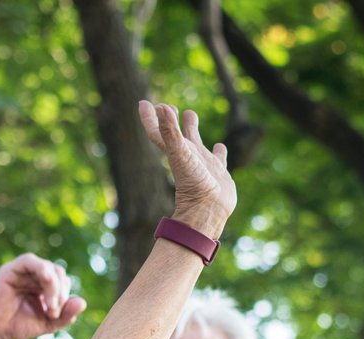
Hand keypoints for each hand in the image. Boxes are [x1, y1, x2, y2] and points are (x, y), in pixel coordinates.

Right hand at [0, 255, 87, 338]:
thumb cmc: (16, 326)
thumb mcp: (47, 323)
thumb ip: (65, 315)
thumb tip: (83, 302)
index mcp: (42, 285)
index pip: (63, 281)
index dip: (65, 296)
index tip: (56, 315)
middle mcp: (33, 275)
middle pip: (58, 272)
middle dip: (61, 293)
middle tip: (53, 312)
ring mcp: (22, 271)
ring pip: (48, 267)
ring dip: (54, 286)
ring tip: (49, 306)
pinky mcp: (11, 269)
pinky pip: (30, 261)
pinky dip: (42, 270)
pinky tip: (47, 282)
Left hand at [138, 101, 236, 239]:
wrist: (209, 210)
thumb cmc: (193, 183)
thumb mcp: (180, 154)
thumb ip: (170, 132)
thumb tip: (160, 107)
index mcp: (175, 152)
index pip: (158, 131)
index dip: (149, 117)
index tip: (143, 103)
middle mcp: (188, 157)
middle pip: (175, 134)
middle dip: (171, 119)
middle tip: (168, 106)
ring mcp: (203, 164)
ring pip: (196, 142)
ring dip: (191, 128)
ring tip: (190, 114)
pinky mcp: (218, 172)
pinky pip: (219, 158)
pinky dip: (219, 150)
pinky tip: (220, 145)